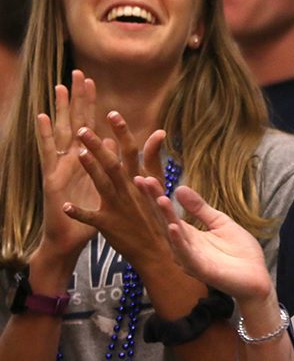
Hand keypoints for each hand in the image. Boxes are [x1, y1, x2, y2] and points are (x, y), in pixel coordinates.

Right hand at [35, 70, 99, 263]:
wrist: (72, 240)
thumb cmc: (92, 215)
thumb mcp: (109, 188)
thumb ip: (115, 164)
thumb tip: (116, 140)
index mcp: (86, 160)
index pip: (90, 125)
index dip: (91, 105)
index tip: (93, 81)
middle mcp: (71, 159)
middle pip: (74, 122)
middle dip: (76, 98)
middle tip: (77, 73)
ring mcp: (60, 166)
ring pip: (61, 132)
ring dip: (60, 110)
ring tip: (59, 86)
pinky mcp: (51, 178)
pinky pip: (48, 153)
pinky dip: (44, 135)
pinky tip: (41, 117)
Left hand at [62, 112, 169, 270]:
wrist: (158, 249)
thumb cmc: (157, 213)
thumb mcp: (159, 184)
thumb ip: (153, 158)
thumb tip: (158, 132)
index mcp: (140, 179)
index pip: (132, 151)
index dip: (122, 131)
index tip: (112, 113)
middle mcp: (130, 190)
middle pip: (113, 164)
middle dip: (98, 146)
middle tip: (82, 130)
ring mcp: (119, 207)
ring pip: (102, 185)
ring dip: (90, 169)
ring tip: (77, 154)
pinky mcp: (108, 225)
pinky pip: (90, 218)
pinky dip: (78, 212)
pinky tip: (65, 205)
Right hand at [134, 180, 273, 305]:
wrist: (257, 278)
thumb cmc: (239, 252)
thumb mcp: (220, 223)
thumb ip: (200, 208)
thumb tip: (179, 187)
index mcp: (190, 235)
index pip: (169, 213)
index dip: (156, 195)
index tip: (144, 178)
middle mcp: (185, 246)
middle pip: (165, 221)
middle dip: (154, 201)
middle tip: (141, 180)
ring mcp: (191, 258)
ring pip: (174, 236)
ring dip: (166, 218)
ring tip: (159, 199)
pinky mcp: (201, 269)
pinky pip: (187, 255)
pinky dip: (179, 241)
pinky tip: (173, 227)